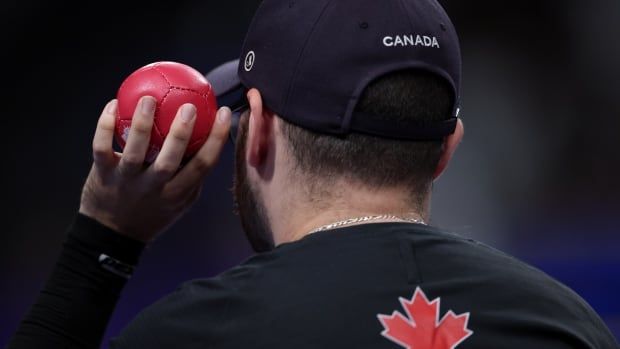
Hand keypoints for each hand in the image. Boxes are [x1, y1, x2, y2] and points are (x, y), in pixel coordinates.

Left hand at [79, 96, 230, 241]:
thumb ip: (193, 175)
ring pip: (136, 152)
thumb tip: (210, 137)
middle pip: (171, 159)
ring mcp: (127, 181)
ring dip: (143, 125)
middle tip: (189, 107)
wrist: (111, 235)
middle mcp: (154, 188)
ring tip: (149, 99)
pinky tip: (112, 104)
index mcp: (178, 193)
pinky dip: (105, 126)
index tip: (223, 113)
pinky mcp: (103, 174)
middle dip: (181, 133)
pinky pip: (102, 146)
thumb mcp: (180, 202)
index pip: (203, 165)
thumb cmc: (152, 212)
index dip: (216, 138)